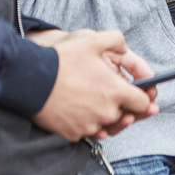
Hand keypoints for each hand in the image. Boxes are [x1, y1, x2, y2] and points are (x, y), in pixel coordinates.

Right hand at [32, 30, 156, 141]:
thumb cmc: (61, 61)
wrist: (31, 80)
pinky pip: (86, 131)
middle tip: (111, 94)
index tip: (140, 95)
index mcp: (115, 92)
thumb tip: (125, 47)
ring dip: (103, 115)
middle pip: (125, 115)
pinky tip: (79, 108)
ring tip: (92, 99)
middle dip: (122, 106)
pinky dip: (85, 122)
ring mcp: (90, 126)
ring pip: (105, 125)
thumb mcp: (92, 41)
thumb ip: (116, 40)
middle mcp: (106, 113)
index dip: (143, 98)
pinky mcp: (74, 134)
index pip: (143, 104)